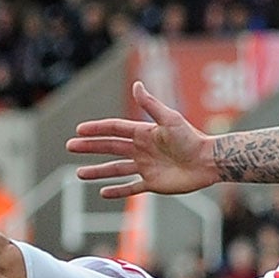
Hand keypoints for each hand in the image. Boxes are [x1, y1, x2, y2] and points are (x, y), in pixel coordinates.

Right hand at [67, 82, 218, 198]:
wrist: (208, 162)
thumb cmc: (191, 139)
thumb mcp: (170, 119)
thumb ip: (151, 105)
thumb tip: (136, 84)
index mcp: (144, 133)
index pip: (114, 130)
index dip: (97, 129)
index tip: (79, 130)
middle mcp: (142, 149)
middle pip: (110, 148)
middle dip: (90, 147)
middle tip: (70, 147)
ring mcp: (146, 167)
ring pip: (116, 169)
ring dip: (98, 171)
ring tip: (79, 174)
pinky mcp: (153, 183)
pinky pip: (131, 187)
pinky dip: (118, 191)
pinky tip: (103, 192)